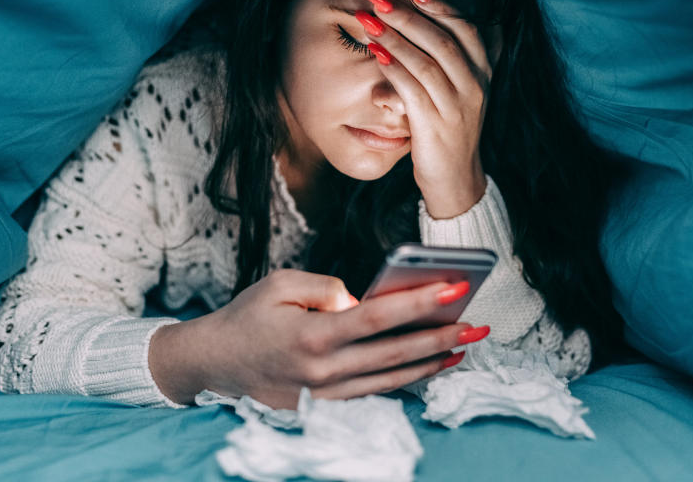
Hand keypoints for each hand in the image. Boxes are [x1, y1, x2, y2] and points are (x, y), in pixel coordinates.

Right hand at [148, 269, 488, 407]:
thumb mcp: (281, 284)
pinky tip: (430, 366)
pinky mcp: (325, 408)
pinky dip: (407, 380)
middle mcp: (323, 372)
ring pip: (392, 380)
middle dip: (442, 337)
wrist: (214, 363)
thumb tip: (363, 301)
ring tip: (465, 345)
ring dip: (432, 363)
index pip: (378, 317)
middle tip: (478, 324)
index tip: (455, 287)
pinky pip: (375, 393)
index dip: (419, 302)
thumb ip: (326, 288)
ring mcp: (326, 396)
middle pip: (395, 354)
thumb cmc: (248, 317)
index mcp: (312, 335)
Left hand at [357, 0, 494, 217]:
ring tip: (368, 20)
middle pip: (442, 39)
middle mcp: (474, 86)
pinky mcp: (435, 126)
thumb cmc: (449, 127)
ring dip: (395, 37)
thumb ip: (457, 57)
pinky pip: (412, 90)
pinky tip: (375, 53)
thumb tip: (444, 16)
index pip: (465, 26)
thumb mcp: (461, 89)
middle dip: (407, 14)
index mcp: (482, 71)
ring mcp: (457, 107)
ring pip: (427, 62)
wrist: (455, 179)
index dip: (436, 3)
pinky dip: (393, 68)